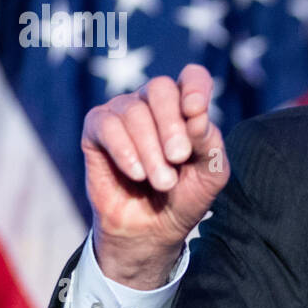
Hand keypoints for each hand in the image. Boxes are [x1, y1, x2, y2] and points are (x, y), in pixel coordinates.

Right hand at [81, 63, 228, 288]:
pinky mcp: (96, 130)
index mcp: (185, 107)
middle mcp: (153, 104)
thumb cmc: (186, 196)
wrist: (152, 230)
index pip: (191, 77)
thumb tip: (198, 114)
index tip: (196, 110)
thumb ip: (210, 143)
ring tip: (162, 181)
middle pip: (160, 88)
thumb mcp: (211, 174)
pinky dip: (124, 150)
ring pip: (133, 111)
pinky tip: (136, 174)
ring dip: (150, 150)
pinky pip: (106, 125)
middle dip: (171, 124)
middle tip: (178, 158)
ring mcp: (123, 113)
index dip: (194, 86)